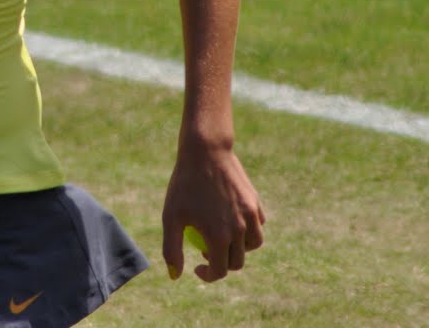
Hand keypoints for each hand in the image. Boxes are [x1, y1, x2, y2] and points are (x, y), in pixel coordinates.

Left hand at [162, 141, 265, 282]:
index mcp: (219, 236)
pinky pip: (258, 225)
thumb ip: (172, 249)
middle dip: (222, 263)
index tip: (197, 266)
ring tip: (222, 238)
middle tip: (206, 249)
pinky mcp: (255, 202)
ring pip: (253, 245)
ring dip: (239, 249)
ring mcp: (251, 215)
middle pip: (237, 262)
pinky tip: (232, 221)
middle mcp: (240, 229)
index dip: (208, 275)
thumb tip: (175, 276)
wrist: (205, 151)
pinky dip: (249, 230)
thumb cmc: (184, 183)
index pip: (220, 271)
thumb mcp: (170, 216)